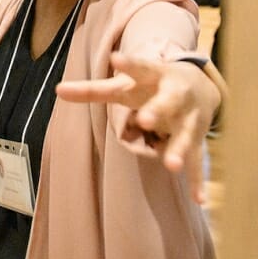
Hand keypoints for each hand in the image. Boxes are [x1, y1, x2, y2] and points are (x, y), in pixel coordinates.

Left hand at [55, 52, 220, 202]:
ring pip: (185, 135)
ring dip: (178, 149)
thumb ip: (92, 89)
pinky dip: (198, 180)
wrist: (201, 84)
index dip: (129, 64)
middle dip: (156, 110)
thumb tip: (57, 90)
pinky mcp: (197, 139)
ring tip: (170, 166)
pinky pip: (198, 161)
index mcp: (154, 76)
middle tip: (143, 120)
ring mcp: (188, 119)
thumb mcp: (124, 84)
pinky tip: (198, 200)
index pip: (140, 68)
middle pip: (167, 103)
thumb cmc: (150, 85)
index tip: (115, 58)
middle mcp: (174, 96)